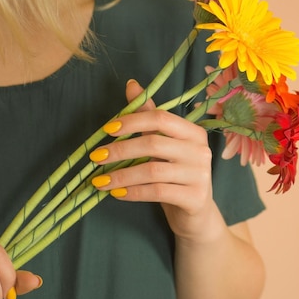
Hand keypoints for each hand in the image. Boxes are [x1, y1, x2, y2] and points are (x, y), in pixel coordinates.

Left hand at [90, 79, 223, 240]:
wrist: (195, 214)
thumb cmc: (176, 176)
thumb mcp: (164, 145)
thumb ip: (149, 117)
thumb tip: (132, 85)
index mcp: (194, 133)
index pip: (161, 118)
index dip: (132, 121)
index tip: (106, 130)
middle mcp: (201, 151)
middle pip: (154, 143)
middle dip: (120, 150)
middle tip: (96, 158)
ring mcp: (201, 175)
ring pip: (153, 170)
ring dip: (121, 175)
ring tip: (100, 181)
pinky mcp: (196, 197)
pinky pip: (157, 191)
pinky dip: (133, 192)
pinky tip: (117, 193)